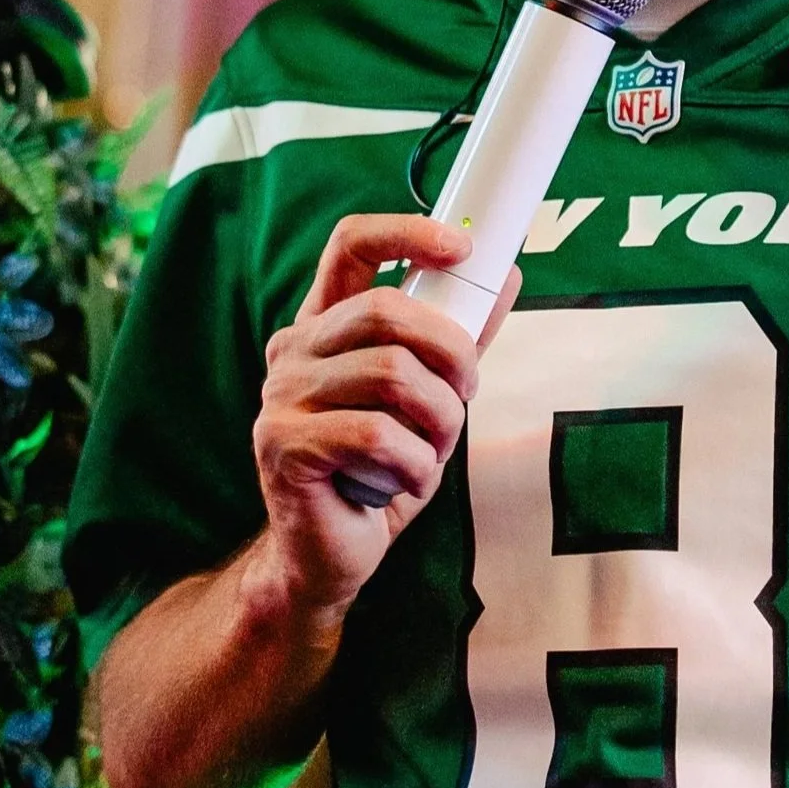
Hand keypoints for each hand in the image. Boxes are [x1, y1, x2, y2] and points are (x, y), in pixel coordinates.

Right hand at [249, 213, 492, 620]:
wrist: (329, 556)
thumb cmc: (379, 472)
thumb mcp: (427, 400)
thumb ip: (456, 341)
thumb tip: (507, 277)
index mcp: (323, 326)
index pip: (351, 245)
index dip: (407, 231)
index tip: (463, 246)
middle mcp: (293, 351)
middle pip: (387, 311)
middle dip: (451, 352)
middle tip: (467, 391)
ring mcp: (281, 396)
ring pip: (393, 376)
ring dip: (439, 421)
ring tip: (432, 451)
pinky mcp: (284, 444)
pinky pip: (378, 435)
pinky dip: (415, 466)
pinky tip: (404, 484)